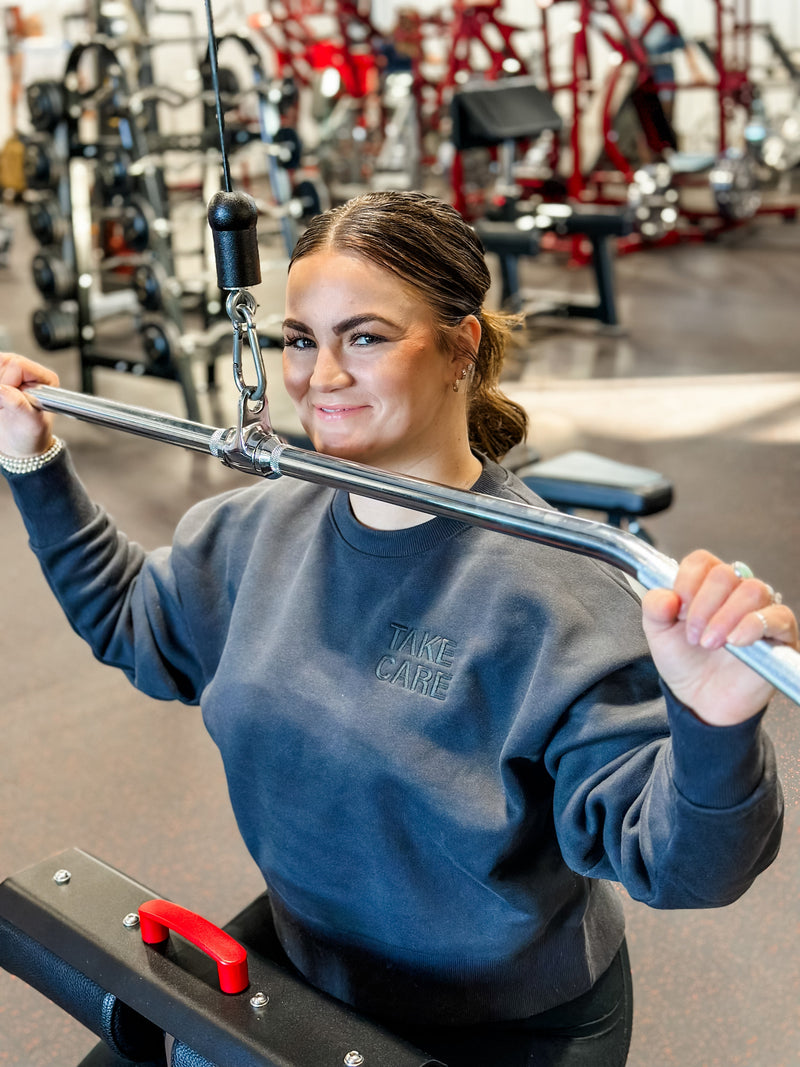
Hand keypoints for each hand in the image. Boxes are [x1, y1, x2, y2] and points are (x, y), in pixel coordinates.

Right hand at [0, 353, 58, 456]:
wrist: (19, 445)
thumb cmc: (31, 436)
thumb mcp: (31, 424)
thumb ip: (19, 404)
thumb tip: (2, 388)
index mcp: (45, 379)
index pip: (17, 365)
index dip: (7, 381)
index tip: (7, 401)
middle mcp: (29, 371)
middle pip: (1, 362)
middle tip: (3, 405)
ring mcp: (10, 372)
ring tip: (1, 405)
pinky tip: (0, 403)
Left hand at [641, 550, 798, 725]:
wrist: (702, 701)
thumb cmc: (685, 665)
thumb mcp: (658, 635)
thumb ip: (654, 608)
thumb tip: (665, 595)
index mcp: (705, 586)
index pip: (701, 561)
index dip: (687, 582)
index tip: (677, 610)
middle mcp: (734, 593)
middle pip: (726, 573)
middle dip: (703, 605)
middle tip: (693, 635)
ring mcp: (759, 611)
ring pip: (753, 590)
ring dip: (726, 616)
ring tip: (711, 643)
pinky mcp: (780, 634)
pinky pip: (778, 616)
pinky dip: (753, 625)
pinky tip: (736, 642)